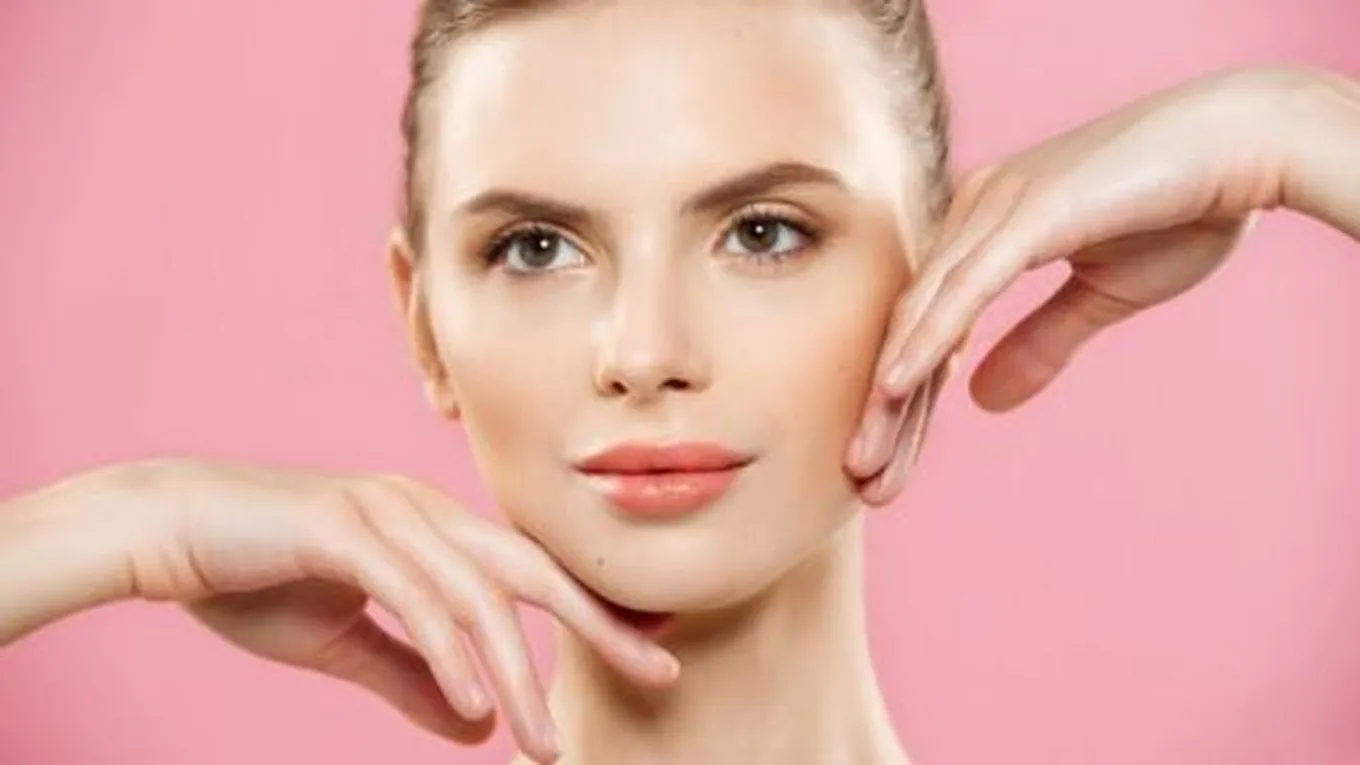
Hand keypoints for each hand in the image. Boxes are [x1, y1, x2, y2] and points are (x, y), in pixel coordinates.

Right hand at [110, 459, 677, 762]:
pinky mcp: (344, 529)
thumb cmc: (254, 578)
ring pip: (478, 596)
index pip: (530, 573)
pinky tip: (478, 704)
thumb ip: (415, 679)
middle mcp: (424, 510)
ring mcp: (387, 513)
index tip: (649, 652)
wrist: (163, 533)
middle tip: (660, 674)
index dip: (591, 611)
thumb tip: (479, 728)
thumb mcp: (347, 643)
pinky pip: (415, 597)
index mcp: (434, 528)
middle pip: (531, 572)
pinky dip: (450, 654)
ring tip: (545, 742)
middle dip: (599, 624)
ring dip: (517, 673)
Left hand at [846, 65, 1359, 503]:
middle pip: (914, 324)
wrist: (1245, 146)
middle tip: (861, 476)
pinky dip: (928, 339)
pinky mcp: (1028, 211)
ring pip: (926, 313)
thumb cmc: (1179, 211)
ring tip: (864, 455)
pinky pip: (965, 289)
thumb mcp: (1099, 297)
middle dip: (887, 408)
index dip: (908, 401)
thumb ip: (1039, 343)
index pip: (931, 327)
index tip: (888, 463)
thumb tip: (981, 400)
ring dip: (892, 390)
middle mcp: (975, 210)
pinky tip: (895, 388)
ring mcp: (996, 206)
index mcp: (985, 227)